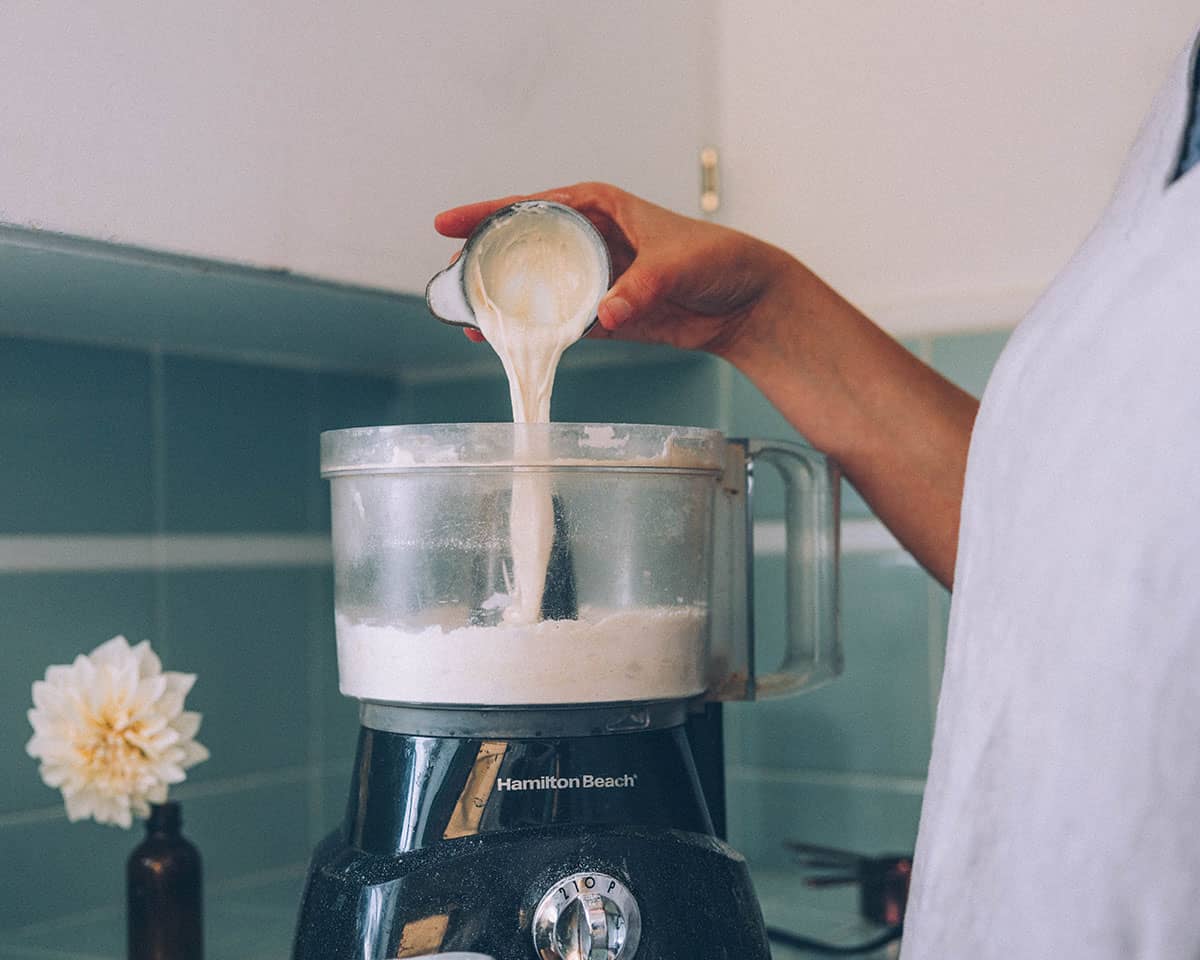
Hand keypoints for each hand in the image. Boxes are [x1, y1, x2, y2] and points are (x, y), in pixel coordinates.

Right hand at [434, 182, 795, 357]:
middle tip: (449, 279)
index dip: (486, 213)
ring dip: (502, 301)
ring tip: (465, 317)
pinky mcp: (603, 313)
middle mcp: (589, 238)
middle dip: (483, 260)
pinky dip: (532, 332)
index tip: (446, 224)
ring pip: (535, 286)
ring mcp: (593, 277)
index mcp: (599, 207)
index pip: (531, 205)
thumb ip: (639, 288)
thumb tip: (604, 315)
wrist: (746, 302)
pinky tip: (503, 343)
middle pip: (523, 246)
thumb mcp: (674, 265)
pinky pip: (558, 321)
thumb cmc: (716, 261)